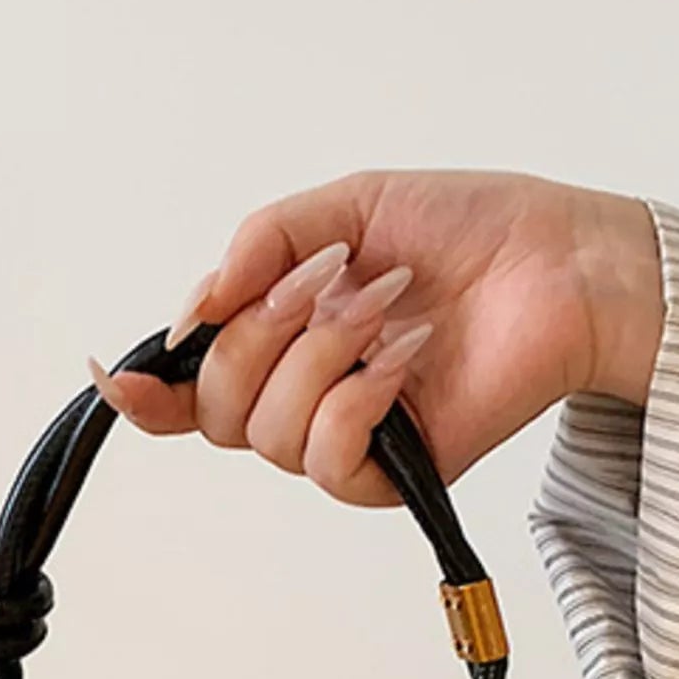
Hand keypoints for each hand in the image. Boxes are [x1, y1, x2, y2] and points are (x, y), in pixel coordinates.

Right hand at [89, 171, 661, 505]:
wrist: (557, 261)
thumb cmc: (466, 229)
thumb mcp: (341, 208)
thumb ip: (255, 246)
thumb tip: (191, 312)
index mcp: (281, 336)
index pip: (192, 391)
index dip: (145, 395)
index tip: (120, 376)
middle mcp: (304, 392)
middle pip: (217, 411)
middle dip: (255, 337)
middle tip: (321, 281)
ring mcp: (348, 435)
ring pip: (270, 436)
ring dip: (319, 357)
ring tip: (384, 305)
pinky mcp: (397, 470)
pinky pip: (332, 462)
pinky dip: (358, 401)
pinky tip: (404, 357)